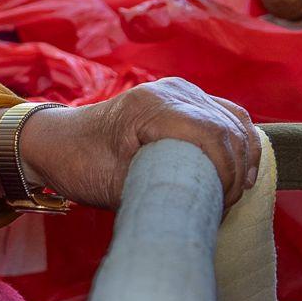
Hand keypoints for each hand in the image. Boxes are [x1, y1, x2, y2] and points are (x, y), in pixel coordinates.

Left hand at [20, 78, 259, 213]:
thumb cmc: (80, 166)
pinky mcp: (183, 97)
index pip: (213, 134)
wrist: (59, 142)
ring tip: (234, 192)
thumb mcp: (116, 186)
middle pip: (228, 127)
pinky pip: (225, 114)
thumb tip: (200, 210)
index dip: (227, 172)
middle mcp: (170, 90)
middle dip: (237, 169)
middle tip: (226, 205)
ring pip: (233, 119)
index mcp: (151, 107)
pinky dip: (236, 141)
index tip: (223, 204)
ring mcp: (179, 90)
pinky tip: (237, 170)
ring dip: (241, 156)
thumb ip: (157, 191)